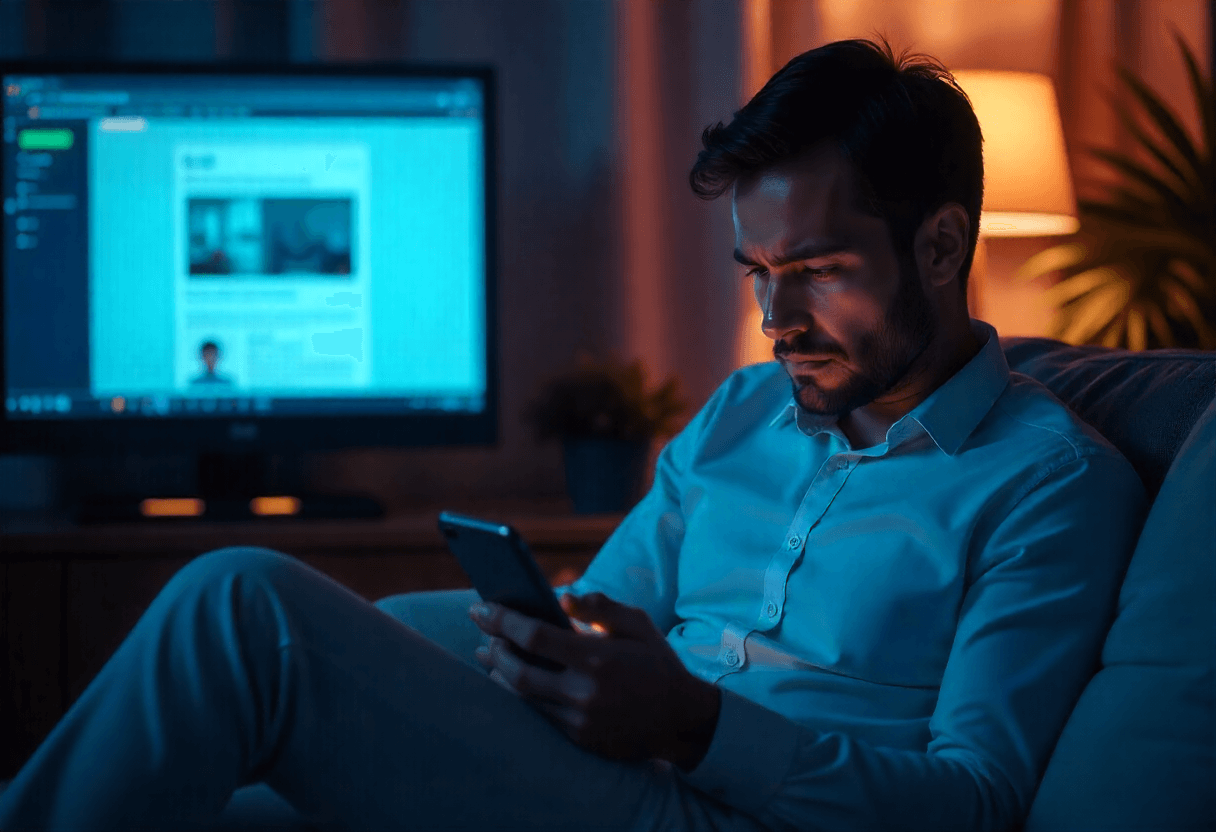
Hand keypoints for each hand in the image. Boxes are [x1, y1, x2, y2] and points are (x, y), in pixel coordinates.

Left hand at [469, 593, 719, 766]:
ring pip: (523, 697)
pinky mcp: (579, 739)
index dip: (503, 620)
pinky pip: (538, 715)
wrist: (681, 719)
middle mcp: (585, 692)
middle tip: (482, 633)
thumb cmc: (656, 662)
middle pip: (518, 671)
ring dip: (500, 674)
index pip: (535, 636)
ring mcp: (580, 720)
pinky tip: (512, 679)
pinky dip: (521, 694)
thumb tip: (561, 597)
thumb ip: (599, 607)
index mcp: (598, 658)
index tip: (481, 608)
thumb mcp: (637, 623)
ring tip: (488, 655)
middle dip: (493, 649)